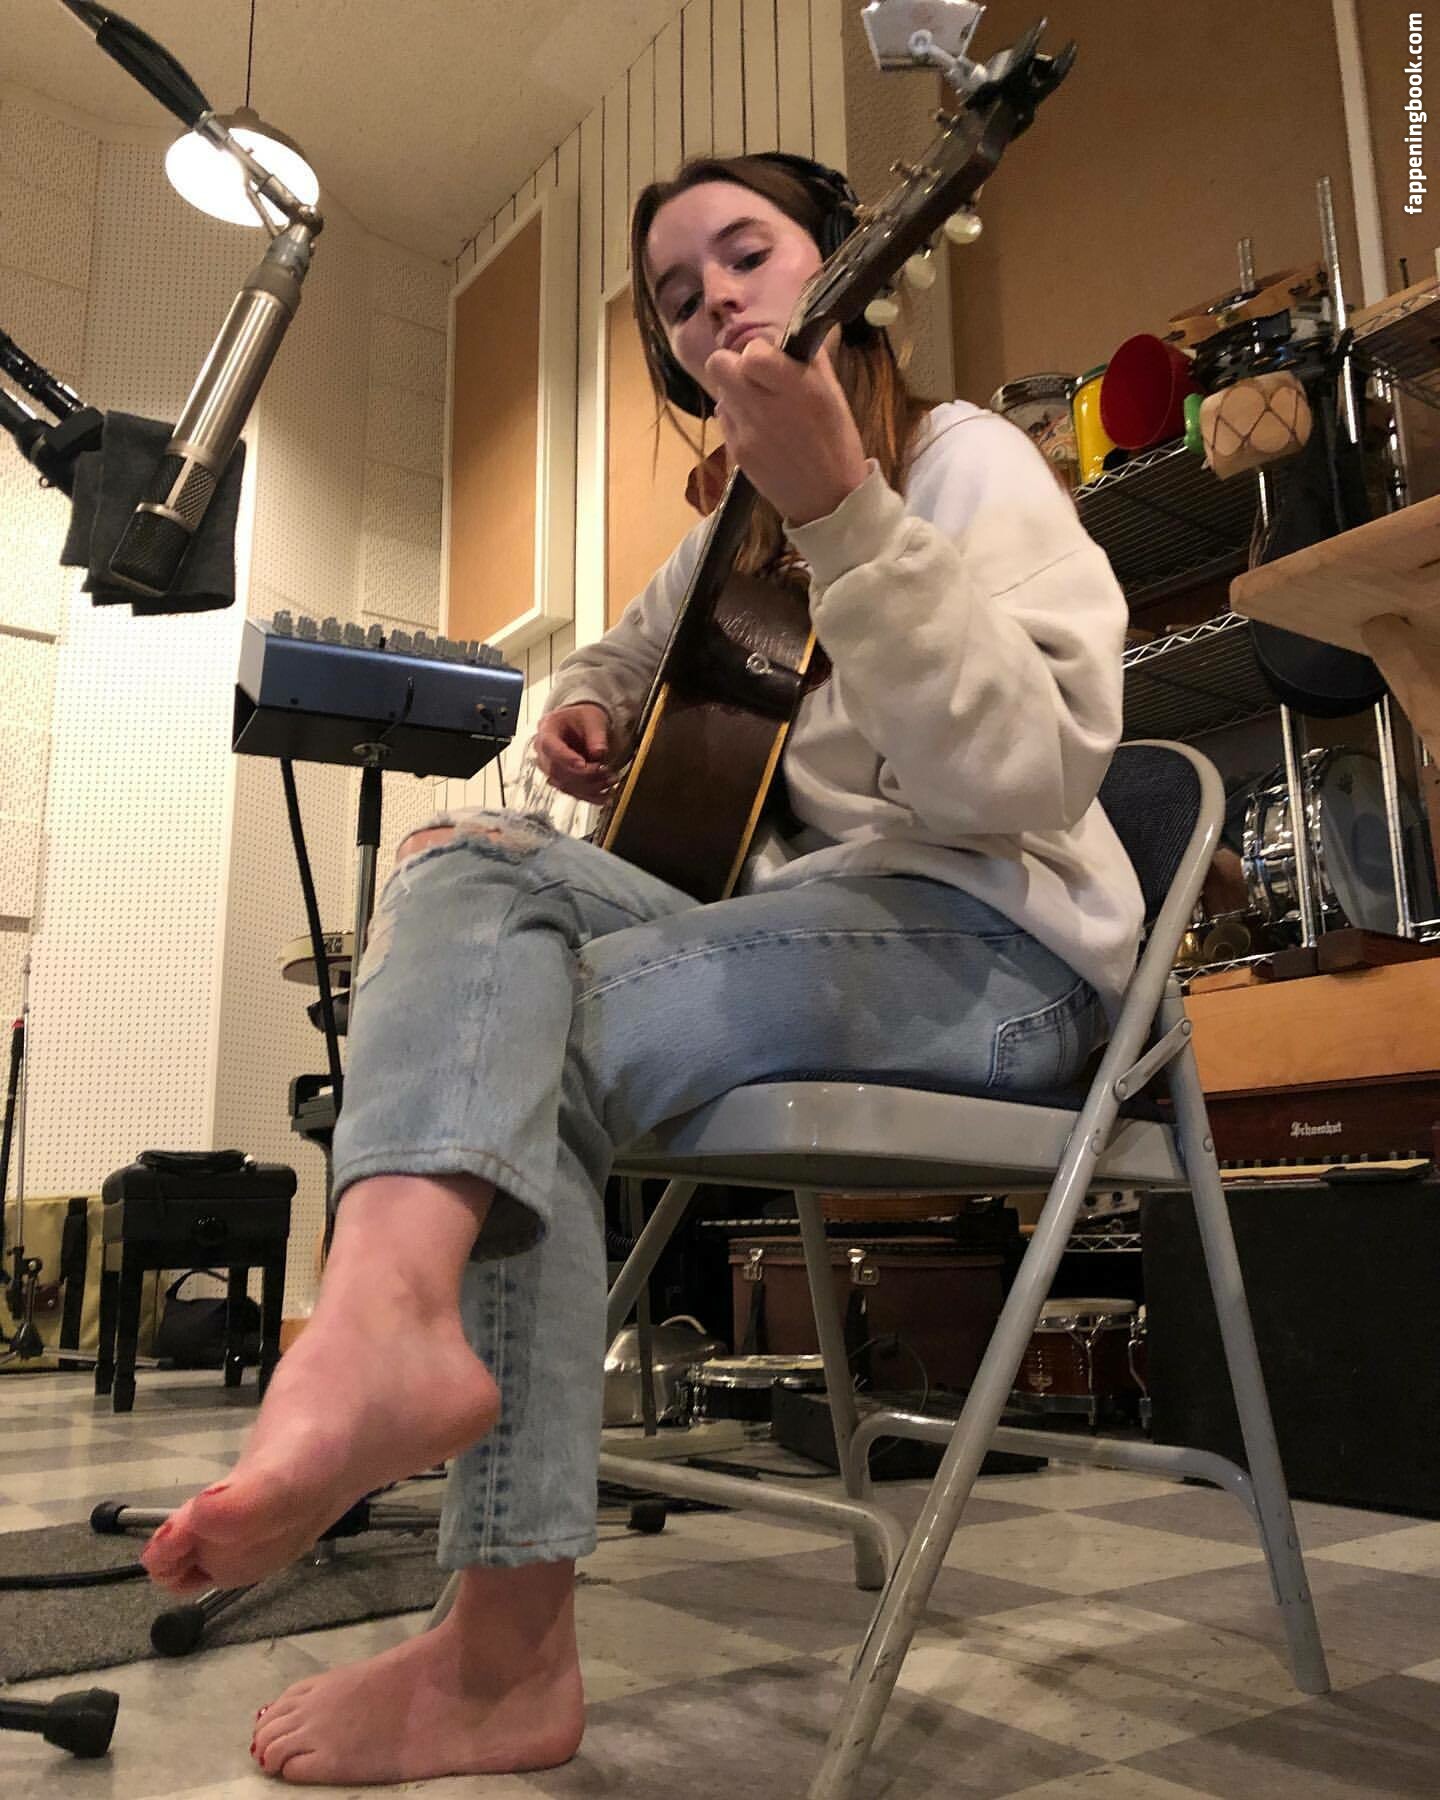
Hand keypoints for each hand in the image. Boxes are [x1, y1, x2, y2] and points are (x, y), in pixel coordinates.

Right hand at [532, 703, 614, 802]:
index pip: (550, 746)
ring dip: (589, 787)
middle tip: (605, 771)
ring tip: (611, 780)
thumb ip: (596, 735)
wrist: (582, 725)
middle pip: (557, 770)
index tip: (583, 765)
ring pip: (564, 785)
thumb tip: (599, 753)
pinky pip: (572, 792)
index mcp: (547, 730)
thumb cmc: (583, 718)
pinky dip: (589, 796)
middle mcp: (544, 752)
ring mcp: (551, 768)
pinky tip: (606, 796)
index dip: (566, 758)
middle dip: (583, 775)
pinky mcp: (561, 780)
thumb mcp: (592, 718)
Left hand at [704, 335, 869, 526]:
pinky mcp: (736, 453)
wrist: (829, 501)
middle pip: (719, 366)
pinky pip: (724, 421)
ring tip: (760, 410)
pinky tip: (758, 431)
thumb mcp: (833, 394)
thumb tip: (787, 336)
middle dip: (733, 366)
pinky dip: (736, 420)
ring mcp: (747, 432)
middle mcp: (767, 407)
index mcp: (797, 387)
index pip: (752, 352)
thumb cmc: (837, 442)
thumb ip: (808, 360)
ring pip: (720, 393)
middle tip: (753, 379)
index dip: (757, 352)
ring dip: (735, 395)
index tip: (770, 362)